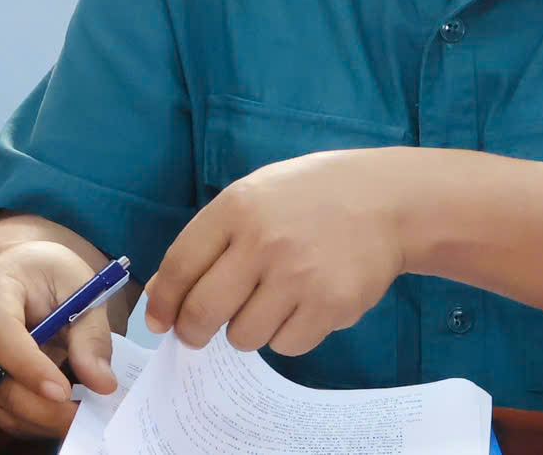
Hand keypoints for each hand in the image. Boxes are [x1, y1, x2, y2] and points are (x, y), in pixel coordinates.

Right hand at [0, 240, 119, 441]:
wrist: (18, 274)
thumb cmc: (46, 274)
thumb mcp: (79, 288)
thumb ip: (91, 335)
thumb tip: (101, 383)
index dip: (28, 366)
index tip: (63, 391)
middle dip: (40, 405)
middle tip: (83, 415)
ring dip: (39, 418)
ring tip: (79, 415)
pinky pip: (2, 412)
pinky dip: (34, 421)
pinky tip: (61, 412)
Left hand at [144, 149, 410, 357]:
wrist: (385, 201)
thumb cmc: (307, 199)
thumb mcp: (251, 197)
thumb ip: (209, 240)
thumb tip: (164, 292)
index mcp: (236, 208)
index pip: (180, 266)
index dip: (162, 302)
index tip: (158, 322)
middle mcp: (263, 242)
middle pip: (204, 311)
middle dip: (193, 331)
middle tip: (196, 334)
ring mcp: (299, 276)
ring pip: (243, 336)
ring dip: (246, 329)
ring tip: (265, 303)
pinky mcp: (331, 305)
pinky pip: (286, 345)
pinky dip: (285, 335)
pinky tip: (298, 307)